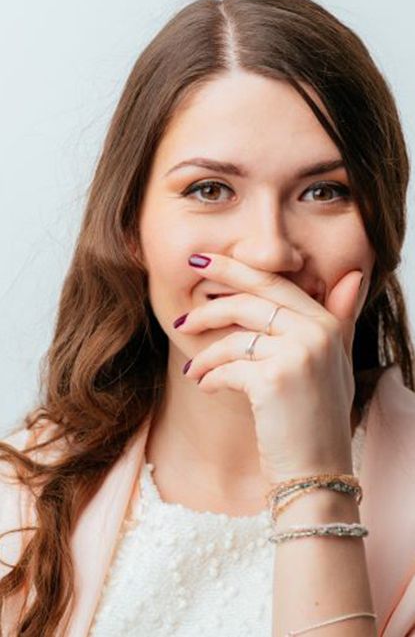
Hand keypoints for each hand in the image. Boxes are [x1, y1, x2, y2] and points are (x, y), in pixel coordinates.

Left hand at [175, 253, 363, 482]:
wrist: (317, 473)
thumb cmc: (318, 418)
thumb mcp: (335, 363)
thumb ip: (340, 318)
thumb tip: (354, 275)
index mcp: (327, 323)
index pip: (274, 282)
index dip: (234, 270)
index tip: (202, 263)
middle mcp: (315, 332)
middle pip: (249, 301)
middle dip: (209, 306)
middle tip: (182, 318)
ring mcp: (297, 354)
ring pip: (233, 339)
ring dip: (205, 357)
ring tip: (192, 371)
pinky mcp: (274, 379)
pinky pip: (228, 368)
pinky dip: (211, 378)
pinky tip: (207, 388)